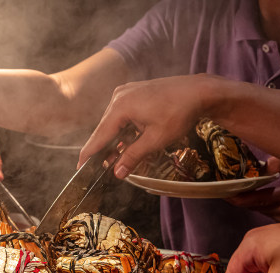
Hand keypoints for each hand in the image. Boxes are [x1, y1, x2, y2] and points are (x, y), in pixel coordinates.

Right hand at [79, 74, 217, 178]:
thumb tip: (117, 172)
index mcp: (120, 106)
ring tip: (115, 159)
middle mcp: (119, 96)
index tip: (80, 167)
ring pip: (114, 122)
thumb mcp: (156, 139)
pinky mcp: (135, 93)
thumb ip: (133, 156)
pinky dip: (124, 129)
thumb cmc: (179, 112)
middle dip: (104, 149)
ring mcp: (127, 92)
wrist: (199, 92)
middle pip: (105, 128)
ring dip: (116, 140)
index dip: (90, 153)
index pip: (99, 135)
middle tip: (100, 169)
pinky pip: (123, 114)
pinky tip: (127, 143)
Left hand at [226, 157, 279, 221]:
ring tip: (241, 185)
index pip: (252, 198)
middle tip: (226, 182)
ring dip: (250, 199)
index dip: (234, 194)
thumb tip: (259, 165)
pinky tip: (261, 194)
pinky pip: (268, 214)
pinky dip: (262, 204)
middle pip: (251, 205)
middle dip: (238, 195)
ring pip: (259, 210)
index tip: (221, 187)